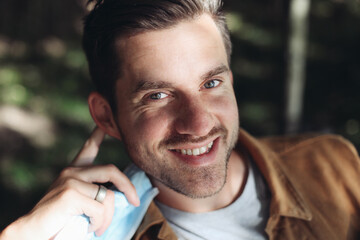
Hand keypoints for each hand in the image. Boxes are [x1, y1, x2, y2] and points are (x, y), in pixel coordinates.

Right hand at [0, 127, 139, 239]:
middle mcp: (71, 172)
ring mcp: (70, 181)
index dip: (98, 135)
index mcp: (72, 172)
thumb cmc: (56, 220)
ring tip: (99, 228)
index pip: (88, 148)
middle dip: (128, 187)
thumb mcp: (77, 202)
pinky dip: (100, 222)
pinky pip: (100, 209)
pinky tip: (91, 228)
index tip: (106, 125)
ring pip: (107, 195)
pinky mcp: (70, 194)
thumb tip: (118, 195)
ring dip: (108, 217)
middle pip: (111, 170)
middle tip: (135, 201)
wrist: (30, 232)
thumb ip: (93, 193)